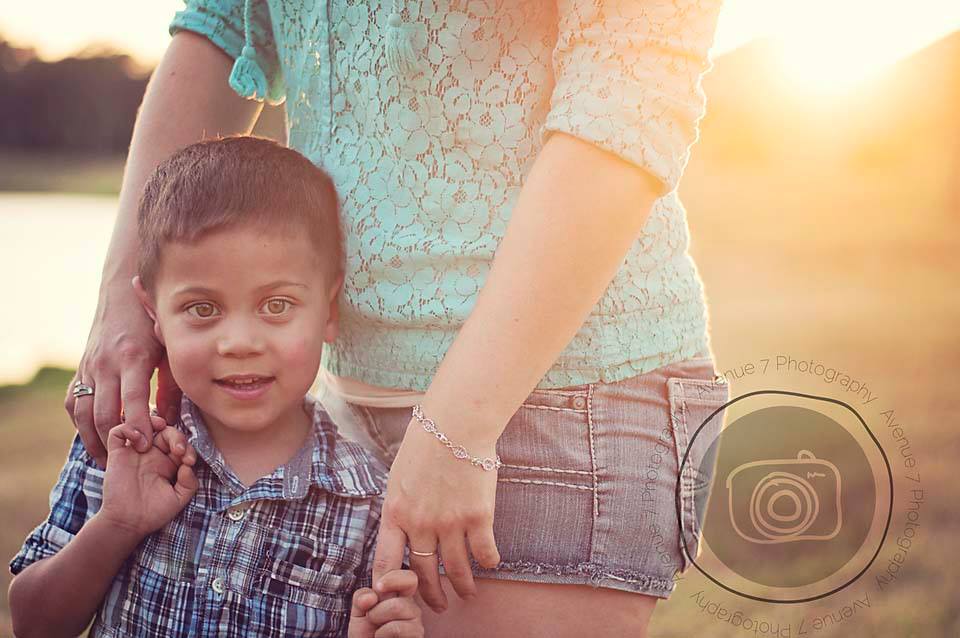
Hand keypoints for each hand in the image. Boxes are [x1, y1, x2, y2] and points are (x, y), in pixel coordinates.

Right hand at [65, 279, 181, 466]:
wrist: (122, 293)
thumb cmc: (153, 322)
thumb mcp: (169, 350)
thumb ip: (172, 385)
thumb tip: (173, 420)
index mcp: (132, 358)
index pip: (132, 401)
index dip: (138, 427)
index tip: (147, 447)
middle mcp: (106, 364)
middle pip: (101, 413)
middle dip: (113, 441)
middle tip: (126, 463)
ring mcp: (89, 366)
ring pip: (81, 412)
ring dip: (91, 439)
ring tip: (106, 460)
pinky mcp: (81, 368)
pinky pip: (73, 401)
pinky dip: (79, 422)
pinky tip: (92, 435)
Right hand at [99, 418, 197, 539]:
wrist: (127, 524)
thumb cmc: (153, 513)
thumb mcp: (179, 498)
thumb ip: (189, 482)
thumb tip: (188, 464)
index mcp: (168, 462)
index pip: (180, 442)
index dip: (187, 446)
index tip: (188, 461)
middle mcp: (152, 454)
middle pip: (166, 430)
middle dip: (176, 436)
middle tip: (178, 451)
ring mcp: (134, 452)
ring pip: (143, 423)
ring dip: (153, 423)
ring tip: (160, 436)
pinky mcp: (117, 454)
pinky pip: (118, 431)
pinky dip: (128, 428)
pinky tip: (140, 443)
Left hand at [348, 570, 422, 637]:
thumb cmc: (365, 633)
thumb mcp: (358, 611)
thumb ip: (362, 597)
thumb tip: (371, 596)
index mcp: (399, 592)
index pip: (407, 572)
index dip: (393, 575)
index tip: (377, 587)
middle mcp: (411, 602)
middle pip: (409, 580)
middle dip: (382, 597)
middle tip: (372, 614)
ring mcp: (416, 619)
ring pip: (398, 605)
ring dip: (377, 617)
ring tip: (375, 628)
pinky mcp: (416, 634)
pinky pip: (397, 627)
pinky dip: (381, 634)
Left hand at [372, 421, 500, 612]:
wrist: (456, 423)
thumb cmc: (426, 442)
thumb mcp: (400, 476)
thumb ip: (401, 505)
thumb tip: (402, 526)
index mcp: (396, 512)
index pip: (386, 561)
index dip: (387, 585)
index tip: (393, 596)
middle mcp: (420, 523)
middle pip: (423, 572)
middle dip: (432, 595)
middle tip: (439, 605)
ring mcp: (450, 522)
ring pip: (456, 569)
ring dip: (463, 586)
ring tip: (468, 594)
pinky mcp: (478, 517)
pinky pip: (484, 552)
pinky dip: (488, 562)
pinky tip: (491, 563)